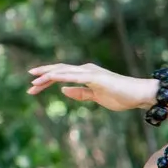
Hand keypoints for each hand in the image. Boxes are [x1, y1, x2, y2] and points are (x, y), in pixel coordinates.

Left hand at [28, 62, 155, 111]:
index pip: (63, 75)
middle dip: (43, 76)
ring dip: (47, 76)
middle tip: (29, 83)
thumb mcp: (96, 98)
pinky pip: (73, 76)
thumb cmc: (122, 96)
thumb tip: (63, 90)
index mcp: (86, 75)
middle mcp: (86, 70)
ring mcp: (90, 72)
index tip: (34, 86)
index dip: (47, 79)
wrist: (139, 95)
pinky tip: (50, 78)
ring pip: (63, 71)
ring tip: (33, 81)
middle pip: (59, 70)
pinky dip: (60, 76)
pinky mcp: (94, 77)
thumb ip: (81, 93)